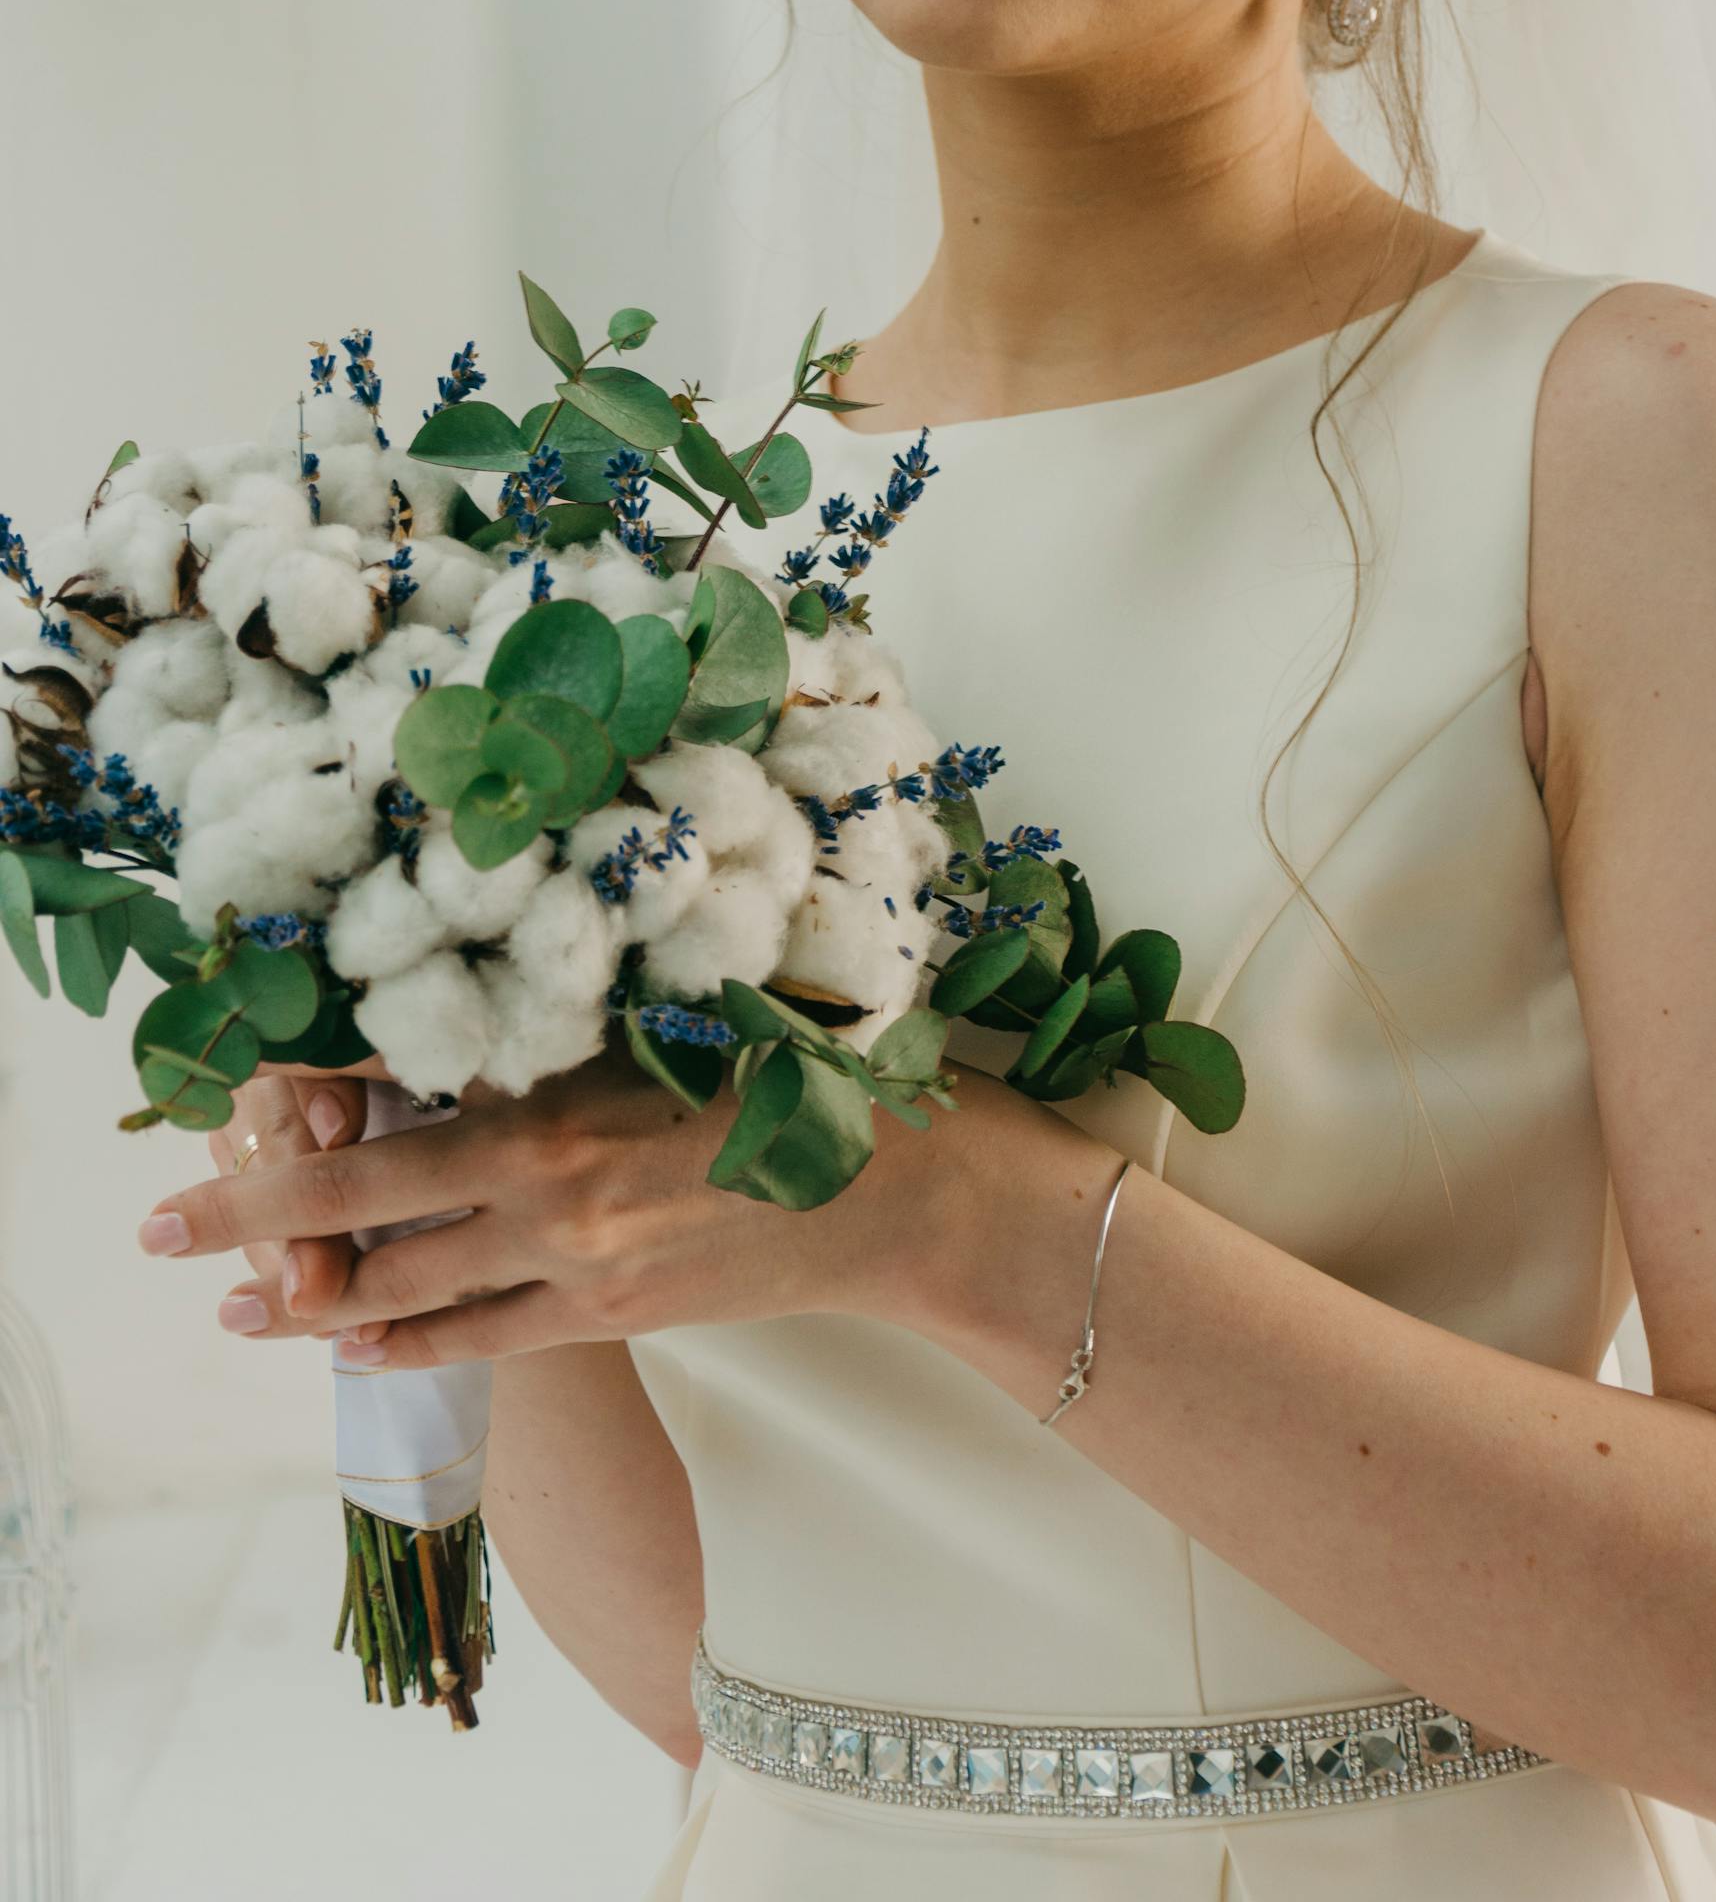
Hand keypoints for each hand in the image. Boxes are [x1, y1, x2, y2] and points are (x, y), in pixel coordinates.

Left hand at [139, 1042, 1095, 1369]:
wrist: (908, 1188)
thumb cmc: (805, 1073)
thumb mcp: (678, 1017)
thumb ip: (564, 1026)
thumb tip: (453, 1021)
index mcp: (570, 1071)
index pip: (396, 1080)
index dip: (301, 1085)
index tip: (233, 1075)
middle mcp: (556, 1166)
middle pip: (362, 1194)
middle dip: (250, 1204)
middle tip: (159, 1219)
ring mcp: (579, 1252)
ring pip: (403, 1278)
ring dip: (301, 1293)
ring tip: (221, 1298)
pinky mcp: (612, 1313)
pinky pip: (477, 1339)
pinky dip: (399, 1344)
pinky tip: (342, 1346)